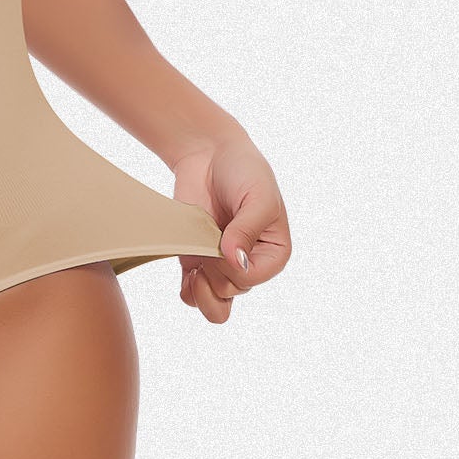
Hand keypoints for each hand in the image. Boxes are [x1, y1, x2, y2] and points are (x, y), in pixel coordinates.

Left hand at [171, 130, 289, 321]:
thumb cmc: (243, 170)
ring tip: (194, 271)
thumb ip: (247, 229)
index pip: (251, 279)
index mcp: (272, 252)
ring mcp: (221, 264)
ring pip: (215, 305)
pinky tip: (186, 276)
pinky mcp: (196, 259)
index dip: (231, 267)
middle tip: (205, 243)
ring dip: (202, 294)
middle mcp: (249, 263)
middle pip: (231, 291)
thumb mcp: (256, 196)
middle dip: (214, 272)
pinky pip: (192, 293)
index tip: (221, 242)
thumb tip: (235, 262)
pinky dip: (188, 291)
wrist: (209, 153)